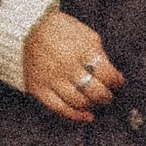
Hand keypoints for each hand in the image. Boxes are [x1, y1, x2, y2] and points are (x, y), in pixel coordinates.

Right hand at [25, 7, 123, 123]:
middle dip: (107, 96)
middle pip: (95, 91)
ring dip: (93, 105)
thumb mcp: (85, 33)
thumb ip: (99, 53)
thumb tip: (111, 72)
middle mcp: (67, 67)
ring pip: (79, 102)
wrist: (28, 29)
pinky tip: (86, 116)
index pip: (107, 74)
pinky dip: (75, 116)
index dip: (116, 81)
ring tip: (96, 102)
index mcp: (81, 51)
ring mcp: (52, 80)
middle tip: (109, 95)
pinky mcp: (39, 89)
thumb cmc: (60, 30)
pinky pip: (60, 109)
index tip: (118, 82)